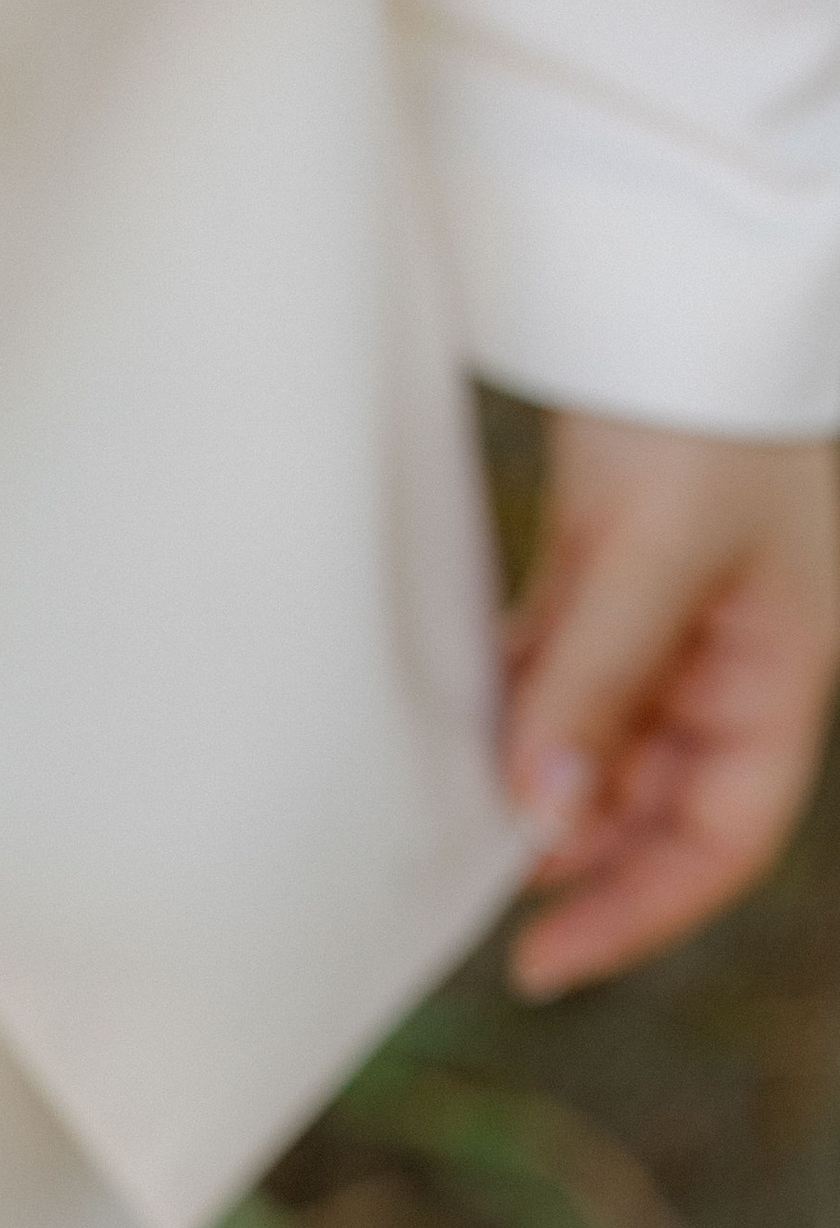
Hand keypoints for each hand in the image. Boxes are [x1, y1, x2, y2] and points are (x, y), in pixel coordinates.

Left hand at [502, 413, 839, 999]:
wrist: (687, 265)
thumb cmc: (709, 400)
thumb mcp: (656, 550)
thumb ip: (597, 683)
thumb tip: (543, 815)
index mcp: (783, 672)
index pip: (722, 836)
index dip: (639, 911)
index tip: (536, 962)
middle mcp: (731, 662)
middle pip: (654, 806)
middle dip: (572, 856)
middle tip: (467, 892)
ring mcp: (667, 619)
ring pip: (594, 746)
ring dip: (530, 789)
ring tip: (445, 826)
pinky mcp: (601, 572)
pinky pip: (552, 676)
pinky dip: (508, 714)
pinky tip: (449, 744)